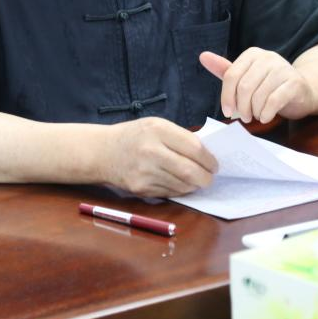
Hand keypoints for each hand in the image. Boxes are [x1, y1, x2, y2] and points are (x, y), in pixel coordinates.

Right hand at [101, 117, 217, 196]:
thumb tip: (206, 155)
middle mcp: (151, 151)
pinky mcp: (141, 188)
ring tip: (196, 180)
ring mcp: (145, 172)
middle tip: (210, 178)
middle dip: (206, 177)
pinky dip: (179, 190)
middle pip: (190, 171)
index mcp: (157, 130)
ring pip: (182, 185)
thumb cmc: (134, 136)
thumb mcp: (156, 125)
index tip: (215, 164)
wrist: (102, 152)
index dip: (209, 159)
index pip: (194, 148)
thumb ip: (180, 137)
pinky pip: (170, 193)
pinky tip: (179, 184)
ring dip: (194, 186)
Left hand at [199, 48, 317, 123]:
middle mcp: (268, 57)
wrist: (304, 90)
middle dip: (241, 107)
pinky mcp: (294, 83)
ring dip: (255, 112)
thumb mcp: (246, 77)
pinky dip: (266, 113)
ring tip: (257, 116)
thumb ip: (225, 70)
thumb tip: (202, 56)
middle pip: (244, 86)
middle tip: (244, 117)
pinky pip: (273, 101)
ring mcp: (283, 68)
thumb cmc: (270, 85)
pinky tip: (266, 117)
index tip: (228, 112)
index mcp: (252, 54)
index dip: (226, 96)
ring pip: (258, 95)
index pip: (231, 75)